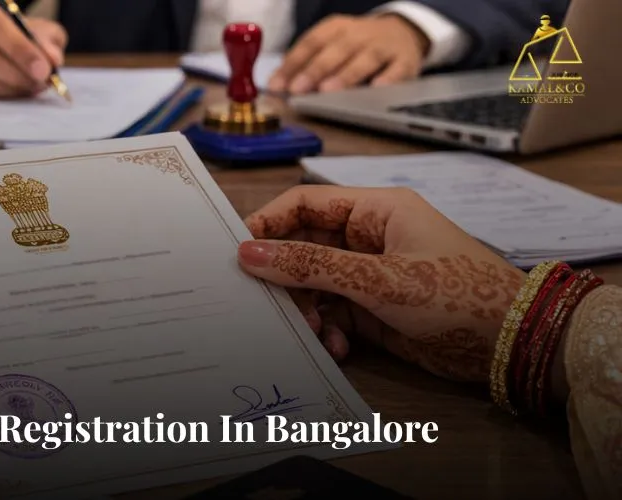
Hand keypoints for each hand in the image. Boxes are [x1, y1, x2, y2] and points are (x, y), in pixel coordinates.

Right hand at [0, 0, 66, 97]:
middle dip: (16, 73)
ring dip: (7, 88)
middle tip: (39, 83)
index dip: (20, 49)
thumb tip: (52, 59)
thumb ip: (44, 38)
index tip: (44, 69)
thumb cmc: (2, 29)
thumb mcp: (28, 25)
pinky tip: (11, 92)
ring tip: (29, 88)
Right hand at [238, 186, 524, 382]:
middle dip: (287, 279)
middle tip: (269, 305)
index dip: (269, 224)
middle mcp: (367, 238)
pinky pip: (332, 313)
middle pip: (303, 248)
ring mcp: (369, 274)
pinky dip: (327, 331)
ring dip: (307, 311)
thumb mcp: (377, 279)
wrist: (509, 342)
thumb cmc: (453, 293)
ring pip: (313, 286)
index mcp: (374, 211)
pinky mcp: (373, 308)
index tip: (238, 252)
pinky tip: (336, 347)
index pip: (304, 204)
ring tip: (314, 331)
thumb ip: (310, 267)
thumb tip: (248, 254)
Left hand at [268, 14, 428, 93]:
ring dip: (346, 74)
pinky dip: (388, 78)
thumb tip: (276, 85)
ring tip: (328, 90)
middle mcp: (360, 33)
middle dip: (316, 69)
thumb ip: (305, 63)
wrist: (403, 33)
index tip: (278, 84)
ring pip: (365, 58)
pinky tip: (375, 88)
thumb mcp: (330, 46)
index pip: (311, 42)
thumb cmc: (356, 46)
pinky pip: (397, 69)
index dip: (293, 63)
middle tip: (299, 88)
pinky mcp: (406, 61)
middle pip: (336, 49)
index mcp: (337, 28)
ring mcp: (384, 46)